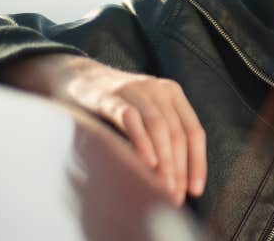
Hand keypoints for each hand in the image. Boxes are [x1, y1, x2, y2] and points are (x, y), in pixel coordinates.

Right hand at [0, 54, 205, 205]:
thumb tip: (175, 181)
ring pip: (159, 126)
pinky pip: (130, 118)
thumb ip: (162, 137)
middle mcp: (158, 90)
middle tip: (176, 197)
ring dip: (165, 160)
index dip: (198, 163)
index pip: (194, 131)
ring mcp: (135, 90)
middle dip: (180, 168)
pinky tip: (148, 162)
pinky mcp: (109, 97)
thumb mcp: (145, 114)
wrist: (75, 75)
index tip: (195, 191)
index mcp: (173, 94)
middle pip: (178, 132)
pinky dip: (141, 140)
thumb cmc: (115, 103)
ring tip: (165, 187)